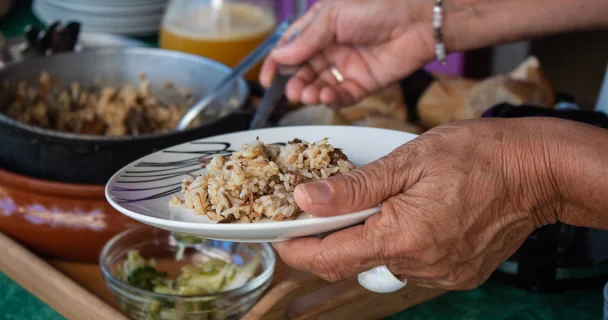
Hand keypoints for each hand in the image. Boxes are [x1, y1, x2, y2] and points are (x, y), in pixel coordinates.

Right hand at [260, 0, 434, 105]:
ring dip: (311, 93)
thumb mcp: (333, 16)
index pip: (292, 48)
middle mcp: (332, 48)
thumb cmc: (378, 6)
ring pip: (321, 85)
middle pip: (304, 71)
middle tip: (292, 92)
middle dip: (296, 83)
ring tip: (307, 95)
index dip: (277, 64)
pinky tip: (325, 96)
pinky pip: (342, 95)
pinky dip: (331, 98)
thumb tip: (280, 57)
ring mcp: (348, 66)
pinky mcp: (364, 83)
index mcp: (321, 27)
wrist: (418, 20)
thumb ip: (307, 39)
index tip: (267, 80)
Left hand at [273, 118, 564, 289]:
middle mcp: (421, 265)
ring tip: (382, 205)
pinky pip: (413, 265)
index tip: (283, 238)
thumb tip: (308, 199)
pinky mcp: (458, 274)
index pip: (332, 258)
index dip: (300, 250)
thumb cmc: (477, 156)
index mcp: (403, 237)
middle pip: (355, 263)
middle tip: (329, 211)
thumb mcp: (407, 160)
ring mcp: (442, 274)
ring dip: (372, 239)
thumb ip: (354, 187)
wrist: (536, 171)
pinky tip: (414, 217)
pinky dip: (401, 244)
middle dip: (336, 240)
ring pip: (384, 263)